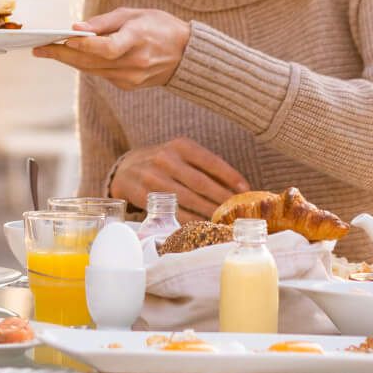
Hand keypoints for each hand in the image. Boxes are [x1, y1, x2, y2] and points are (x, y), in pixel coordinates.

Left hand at [31, 6, 192, 89]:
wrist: (186, 54)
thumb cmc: (159, 26)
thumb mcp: (134, 14)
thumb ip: (105, 22)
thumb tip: (77, 28)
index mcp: (138, 40)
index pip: (107, 47)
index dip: (85, 45)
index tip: (64, 39)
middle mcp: (134, 63)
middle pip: (91, 62)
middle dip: (63, 54)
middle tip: (39, 48)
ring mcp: (131, 78)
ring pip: (92, 70)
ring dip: (70, 60)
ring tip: (48, 50)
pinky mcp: (129, 85)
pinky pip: (101, 74)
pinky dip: (87, 64)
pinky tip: (73, 56)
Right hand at [105, 136, 249, 215]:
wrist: (126, 169)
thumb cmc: (164, 164)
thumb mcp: (182, 155)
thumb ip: (205, 168)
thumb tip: (239, 188)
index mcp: (180, 146)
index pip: (210, 161)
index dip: (230, 176)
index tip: (246, 190)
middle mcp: (165, 158)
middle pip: (200, 183)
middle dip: (222, 199)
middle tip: (239, 213)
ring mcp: (152, 177)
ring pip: (187, 199)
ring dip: (209, 213)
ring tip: (225, 222)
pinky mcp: (142, 194)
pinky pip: (171, 211)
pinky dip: (190, 220)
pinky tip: (203, 226)